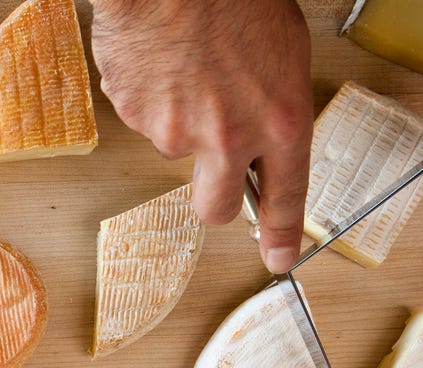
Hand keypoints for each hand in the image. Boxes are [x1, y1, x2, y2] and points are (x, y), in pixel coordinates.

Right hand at [89, 0, 312, 272]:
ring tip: (191, 69)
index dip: (281, 237)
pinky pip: (148, 120)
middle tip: (215, 167)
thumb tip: (261, 147)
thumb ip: (274, 115)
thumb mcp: (284, 55)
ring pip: (179, 150)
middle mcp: (228, 137)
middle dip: (217, 196)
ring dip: (184, 122)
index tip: (278, 258)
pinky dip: (156, 98)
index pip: (286, 200)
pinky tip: (166, 63)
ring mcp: (177, 131)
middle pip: (217, 208)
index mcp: (280, 121)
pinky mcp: (136, 115)